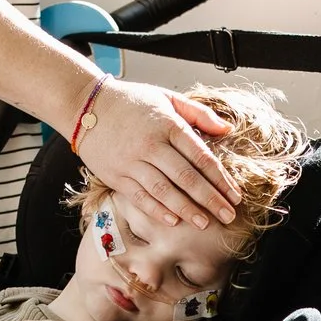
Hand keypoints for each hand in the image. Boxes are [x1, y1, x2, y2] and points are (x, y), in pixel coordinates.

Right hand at [75, 79, 243, 230]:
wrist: (86, 105)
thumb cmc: (130, 101)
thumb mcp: (167, 98)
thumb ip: (199, 114)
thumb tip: (227, 129)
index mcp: (167, 124)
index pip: (200, 156)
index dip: (220, 178)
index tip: (235, 194)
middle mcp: (150, 144)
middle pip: (186, 177)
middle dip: (210, 199)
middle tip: (228, 215)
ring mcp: (131, 161)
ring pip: (164, 190)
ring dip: (186, 209)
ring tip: (204, 223)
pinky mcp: (116, 175)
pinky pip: (139, 196)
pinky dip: (156, 210)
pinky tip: (173, 221)